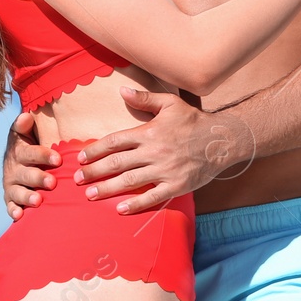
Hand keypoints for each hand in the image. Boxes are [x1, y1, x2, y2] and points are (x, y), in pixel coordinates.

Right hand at [2, 110, 57, 219]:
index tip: (58, 159)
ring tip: (38, 200)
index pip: (31, 153)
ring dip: (27, 196)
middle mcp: (14, 168)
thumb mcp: (26, 132)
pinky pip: (10, 206)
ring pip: (18, 192)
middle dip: (39, 178)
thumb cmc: (29, 144)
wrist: (16, 160)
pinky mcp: (10, 199)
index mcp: (19, 151)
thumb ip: (26, 125)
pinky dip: (13, 211)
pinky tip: (19, 216)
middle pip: (26, 174)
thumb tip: (26, 116)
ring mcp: (12, 185)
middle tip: (52, 182)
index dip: (43, 156)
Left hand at [73, 88, 256, 213]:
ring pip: (130, 181)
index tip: (81, 158)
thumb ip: (144, 99)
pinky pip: (153, 197)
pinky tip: (120, 209)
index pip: (115, 141)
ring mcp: (165, 170)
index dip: (95, 150)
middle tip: (78, 180)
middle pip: (117, 163)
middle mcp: (153, 152)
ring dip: (108, 189)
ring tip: (90, 195)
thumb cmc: (193, 121)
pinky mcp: (177, 185)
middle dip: (95, 172)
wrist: (221, 140)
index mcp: (148, 132)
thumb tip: (121, 91)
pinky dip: (136, 204)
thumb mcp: (169, 103)